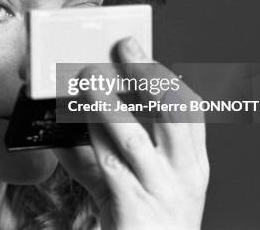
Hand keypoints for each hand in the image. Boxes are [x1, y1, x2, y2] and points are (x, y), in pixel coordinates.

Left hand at [55, 38, 208, 229]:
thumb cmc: (142, 221)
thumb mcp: (132, 182)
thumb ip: (102, 154)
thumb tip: (68, 123)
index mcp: (191, 164)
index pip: (190, 111)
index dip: (166, 76)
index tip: (140, 51)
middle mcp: (185, 175)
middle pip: (174, 115)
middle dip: (148, 74)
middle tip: (124, 47)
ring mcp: (162, 192)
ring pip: (134, 138)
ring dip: (108, 104)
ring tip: (88, 78)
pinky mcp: (135, 208)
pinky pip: (109, 167)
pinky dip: (89, 140)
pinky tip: (74, 125)